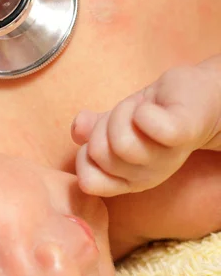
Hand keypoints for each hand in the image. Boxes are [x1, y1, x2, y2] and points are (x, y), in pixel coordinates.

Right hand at [72, 61, 220, 196]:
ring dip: (124, 113)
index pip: (87, 179)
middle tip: (128, 118)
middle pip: (100, 153)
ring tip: (143, 111)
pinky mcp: (182, 132)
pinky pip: (149, 123)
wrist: (197, 96)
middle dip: (105, 126)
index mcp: (127, 178)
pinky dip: (145, 110)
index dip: (86, 156)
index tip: (102, 138)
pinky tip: (155, 106)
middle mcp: (146, 175)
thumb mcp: (118, 122)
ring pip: (120, 139)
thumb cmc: (157, 110)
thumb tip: (77, 130)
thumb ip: (94, 129)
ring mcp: (166, 157)